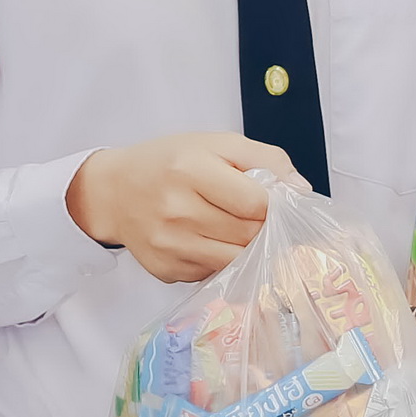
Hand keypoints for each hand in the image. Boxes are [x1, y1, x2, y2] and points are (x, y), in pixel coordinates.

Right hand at [66, 134, 292, 283]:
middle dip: (264, 226)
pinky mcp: (167, 271)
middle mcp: (177, 212)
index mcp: (190, 170)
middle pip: (250, 234)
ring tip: (239, 229)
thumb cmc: (167, 163)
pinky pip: (215, 273)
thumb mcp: (216, 143)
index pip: (257, 203)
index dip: (276, 205)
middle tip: (258, 215)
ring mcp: (170, 247)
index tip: (277, 202)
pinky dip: (222, 259)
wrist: (113, 192)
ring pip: (238, 260)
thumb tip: (301, 190)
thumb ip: (266, 159)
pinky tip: (211, 241)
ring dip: (248, 247)